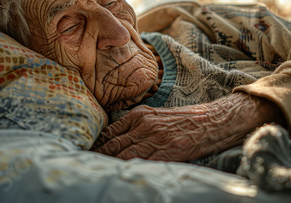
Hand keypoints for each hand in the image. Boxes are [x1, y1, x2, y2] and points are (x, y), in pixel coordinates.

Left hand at [92, 92, 285, 161]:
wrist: (212, 121)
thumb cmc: (185, 120)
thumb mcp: (157, 116)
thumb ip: (137, 125)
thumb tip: (117, 140)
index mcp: (139, 115)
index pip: (109, 132)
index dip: (95, 145)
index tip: (82, 154)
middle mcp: (142, 125)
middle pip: (110, 144)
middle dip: (94, 157)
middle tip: (78, 167)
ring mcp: (153, 138)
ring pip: (120, 155)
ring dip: (105, 164)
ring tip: (91, 174)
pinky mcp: (165, 152)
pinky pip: (140, 162)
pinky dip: (126, 169)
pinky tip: (116, 175)